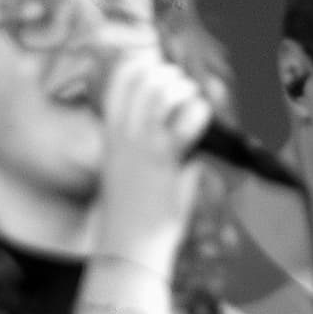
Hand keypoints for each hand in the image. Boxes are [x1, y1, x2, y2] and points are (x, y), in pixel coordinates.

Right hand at [83, 46, 211, 263]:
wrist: (128, 248)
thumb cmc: (130, 214)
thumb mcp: (124, 171)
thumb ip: (141, 143)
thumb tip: (173, 121)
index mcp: (110, 135)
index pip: (120, 81)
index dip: (142, 66)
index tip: (158, 70)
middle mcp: (123, 135)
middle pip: (144, 79)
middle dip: (169, 74)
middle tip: (182, 89)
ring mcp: (143, 146)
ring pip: (163, 92)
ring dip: (185, 90)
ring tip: (193, 103)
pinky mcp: (165, 161)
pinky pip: (188, 119)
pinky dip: (200, 112)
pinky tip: (202, 121)